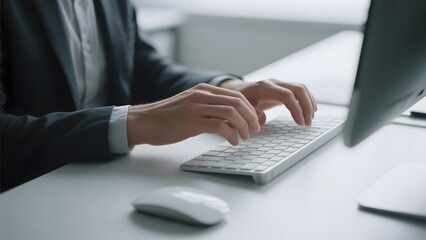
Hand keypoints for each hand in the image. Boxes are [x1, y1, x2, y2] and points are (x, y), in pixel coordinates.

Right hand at [127, 83, 260, 146]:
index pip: (235, 96)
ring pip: (231, 113)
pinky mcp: (191, 121)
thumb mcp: (191, 106)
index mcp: (203, 90)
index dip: (249, 109)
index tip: (254, 121)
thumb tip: (231, 119)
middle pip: (237, 102)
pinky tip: (232, 142)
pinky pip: (219, 126)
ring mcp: (196, 107)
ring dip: (243, 127)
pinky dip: (231, 135)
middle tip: (255, 130)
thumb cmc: (167, 117)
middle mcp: (201, 95)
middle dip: (250, 118)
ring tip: (244, 138)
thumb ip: (209, 108)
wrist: (144, 122)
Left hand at [219, 79, 316, 125]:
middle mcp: (274, 83)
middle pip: (298, 89)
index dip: (296, 108)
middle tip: (308, 123)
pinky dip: (307, 100)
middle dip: (306, 106)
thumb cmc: (238, 101)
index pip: (286, 95)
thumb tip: (261, 121)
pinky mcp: (283, 89)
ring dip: (309, 103)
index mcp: (264, 87)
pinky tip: (309, 112)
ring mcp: (280, 84)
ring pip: (301, 89)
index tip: (300, 123)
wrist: (237, 91)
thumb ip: (250, 114)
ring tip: (310, 119)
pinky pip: (300, 92)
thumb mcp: (240, 108)